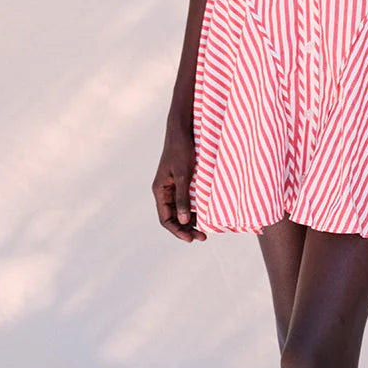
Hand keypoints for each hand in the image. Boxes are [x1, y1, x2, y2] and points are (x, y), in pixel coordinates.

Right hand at [152, 119, 206, 242]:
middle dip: (187, 229)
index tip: (192, 239)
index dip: (178, 231)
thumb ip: (182, 197)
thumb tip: (182, 222)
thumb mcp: (184, 174)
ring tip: (206, 229)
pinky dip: (195, 209)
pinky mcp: (183, 180)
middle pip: (173, 218)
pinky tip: (206, 213)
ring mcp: (173, 186)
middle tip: (203, 237)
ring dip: (192, 221)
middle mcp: (165, 191)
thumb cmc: (182, 149)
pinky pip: (187, 200)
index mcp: (160, 190)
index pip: (165, 219)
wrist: (183, 128)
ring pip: (181, 210)